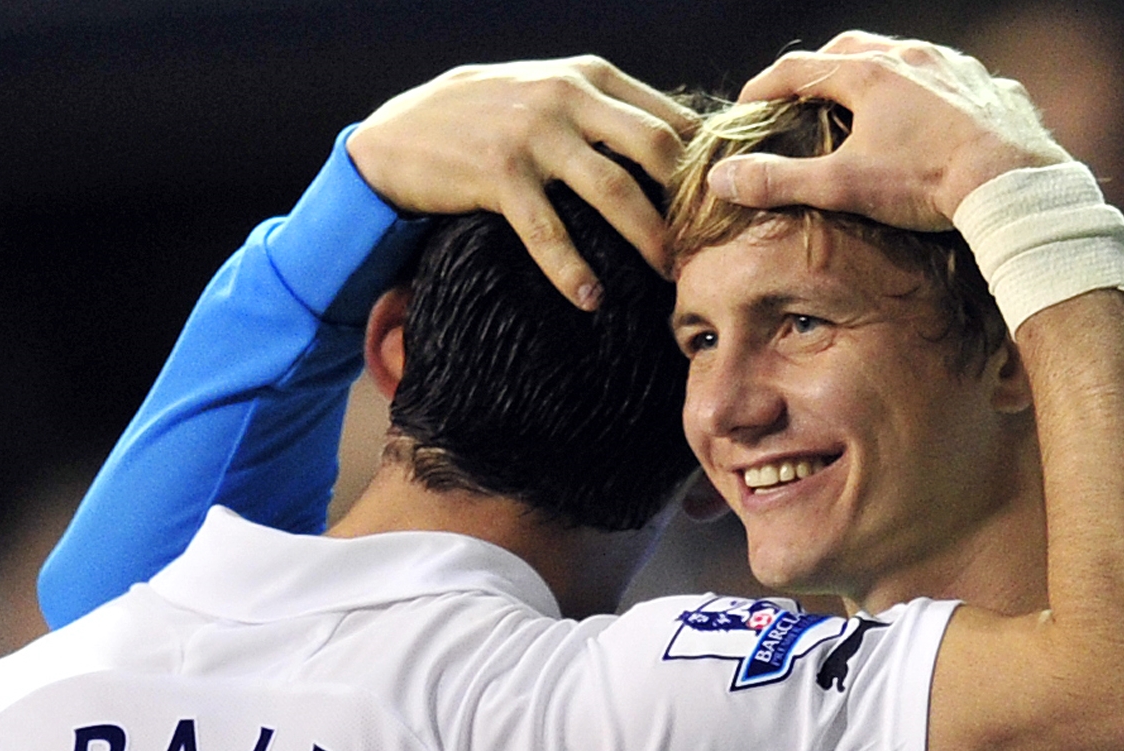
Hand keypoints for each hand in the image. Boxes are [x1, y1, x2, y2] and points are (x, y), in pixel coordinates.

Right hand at [348, 57, 697, 308]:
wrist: (401, 132)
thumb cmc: (487, 118)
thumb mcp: (550, 93)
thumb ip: (605, 110)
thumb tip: (676, 145)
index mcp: (590, 76)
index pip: (669, 117)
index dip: (704, 165)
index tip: (723, 208)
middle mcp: (567, 96)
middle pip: (655, 149)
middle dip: (687, 203)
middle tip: (707, 247)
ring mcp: (533, 134)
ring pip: (613, 191)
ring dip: (647, 239)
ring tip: (667, 277)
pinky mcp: (499, 174)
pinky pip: (547, 230)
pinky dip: (571, 270)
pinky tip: (591, 300)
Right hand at [710, 31, 1070, 230]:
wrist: (1012, 183)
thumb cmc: (926, 182)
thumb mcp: (843, 186)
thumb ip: (780, 181)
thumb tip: (723, 179)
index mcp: (869, 74)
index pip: (799, 69)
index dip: (766, 87)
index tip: (747, 107)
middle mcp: (911, 57)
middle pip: (852, 49)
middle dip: (822, 69)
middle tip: (805, 94)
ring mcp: (954, 68)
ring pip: (905, 57)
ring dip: (879, 73)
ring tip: (868, 101)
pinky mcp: (989, 88)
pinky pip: (952, 79)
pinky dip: (929, 91)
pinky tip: (931, 115)